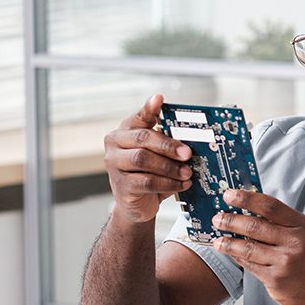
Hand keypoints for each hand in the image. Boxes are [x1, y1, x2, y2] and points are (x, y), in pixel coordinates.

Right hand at [103, 95, 193, 223]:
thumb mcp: (157, 155)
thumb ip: (167, 142)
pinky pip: (148, 181)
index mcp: (126, 131)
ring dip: (170, 167)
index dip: (149, 108)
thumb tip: (190, 139)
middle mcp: (115, 144)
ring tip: (187, 172)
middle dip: (169, 145)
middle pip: (143, 138)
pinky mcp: (122, 186)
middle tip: (187, 153)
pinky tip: (181, 184)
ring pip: (144, 159)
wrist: (137, 204)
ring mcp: (115, 165)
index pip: (139, 116)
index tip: (159, 100)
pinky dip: (168, 183)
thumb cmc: (148, 174)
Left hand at [211, 189, 304, 304]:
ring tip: (218, 240)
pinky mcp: (276, 282)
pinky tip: (232, 255)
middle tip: (218, 218)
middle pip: (255, 226)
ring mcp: (284, 264)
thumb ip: (287, 224)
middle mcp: (294, 243)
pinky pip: (251, 267)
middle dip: (231, 221)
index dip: (246, 199)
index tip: (229, 195)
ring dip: (229, 243)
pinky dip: (239, 260)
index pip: (270, 206)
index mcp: (303, 227)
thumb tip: (255, 212)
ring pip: (248, 249)